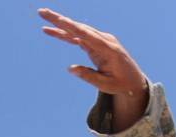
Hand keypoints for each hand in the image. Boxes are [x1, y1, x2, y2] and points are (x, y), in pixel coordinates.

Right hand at [38, 9, 147, 129]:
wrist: (133, 80)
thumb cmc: (120, 84)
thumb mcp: (105, 85)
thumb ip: (89, 76)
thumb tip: (70, 68)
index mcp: (109, 49)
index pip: (87, 35)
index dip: (72, 27)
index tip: (60, 19)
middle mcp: (105, 40)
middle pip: (79, 28)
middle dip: (60, 20)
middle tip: (43, 12)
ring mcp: (101, 40)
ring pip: (77, 30)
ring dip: (60, 24)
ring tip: (43, 17)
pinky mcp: (96, 43)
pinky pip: (79, 37)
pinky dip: (65, 34)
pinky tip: (52, 30)